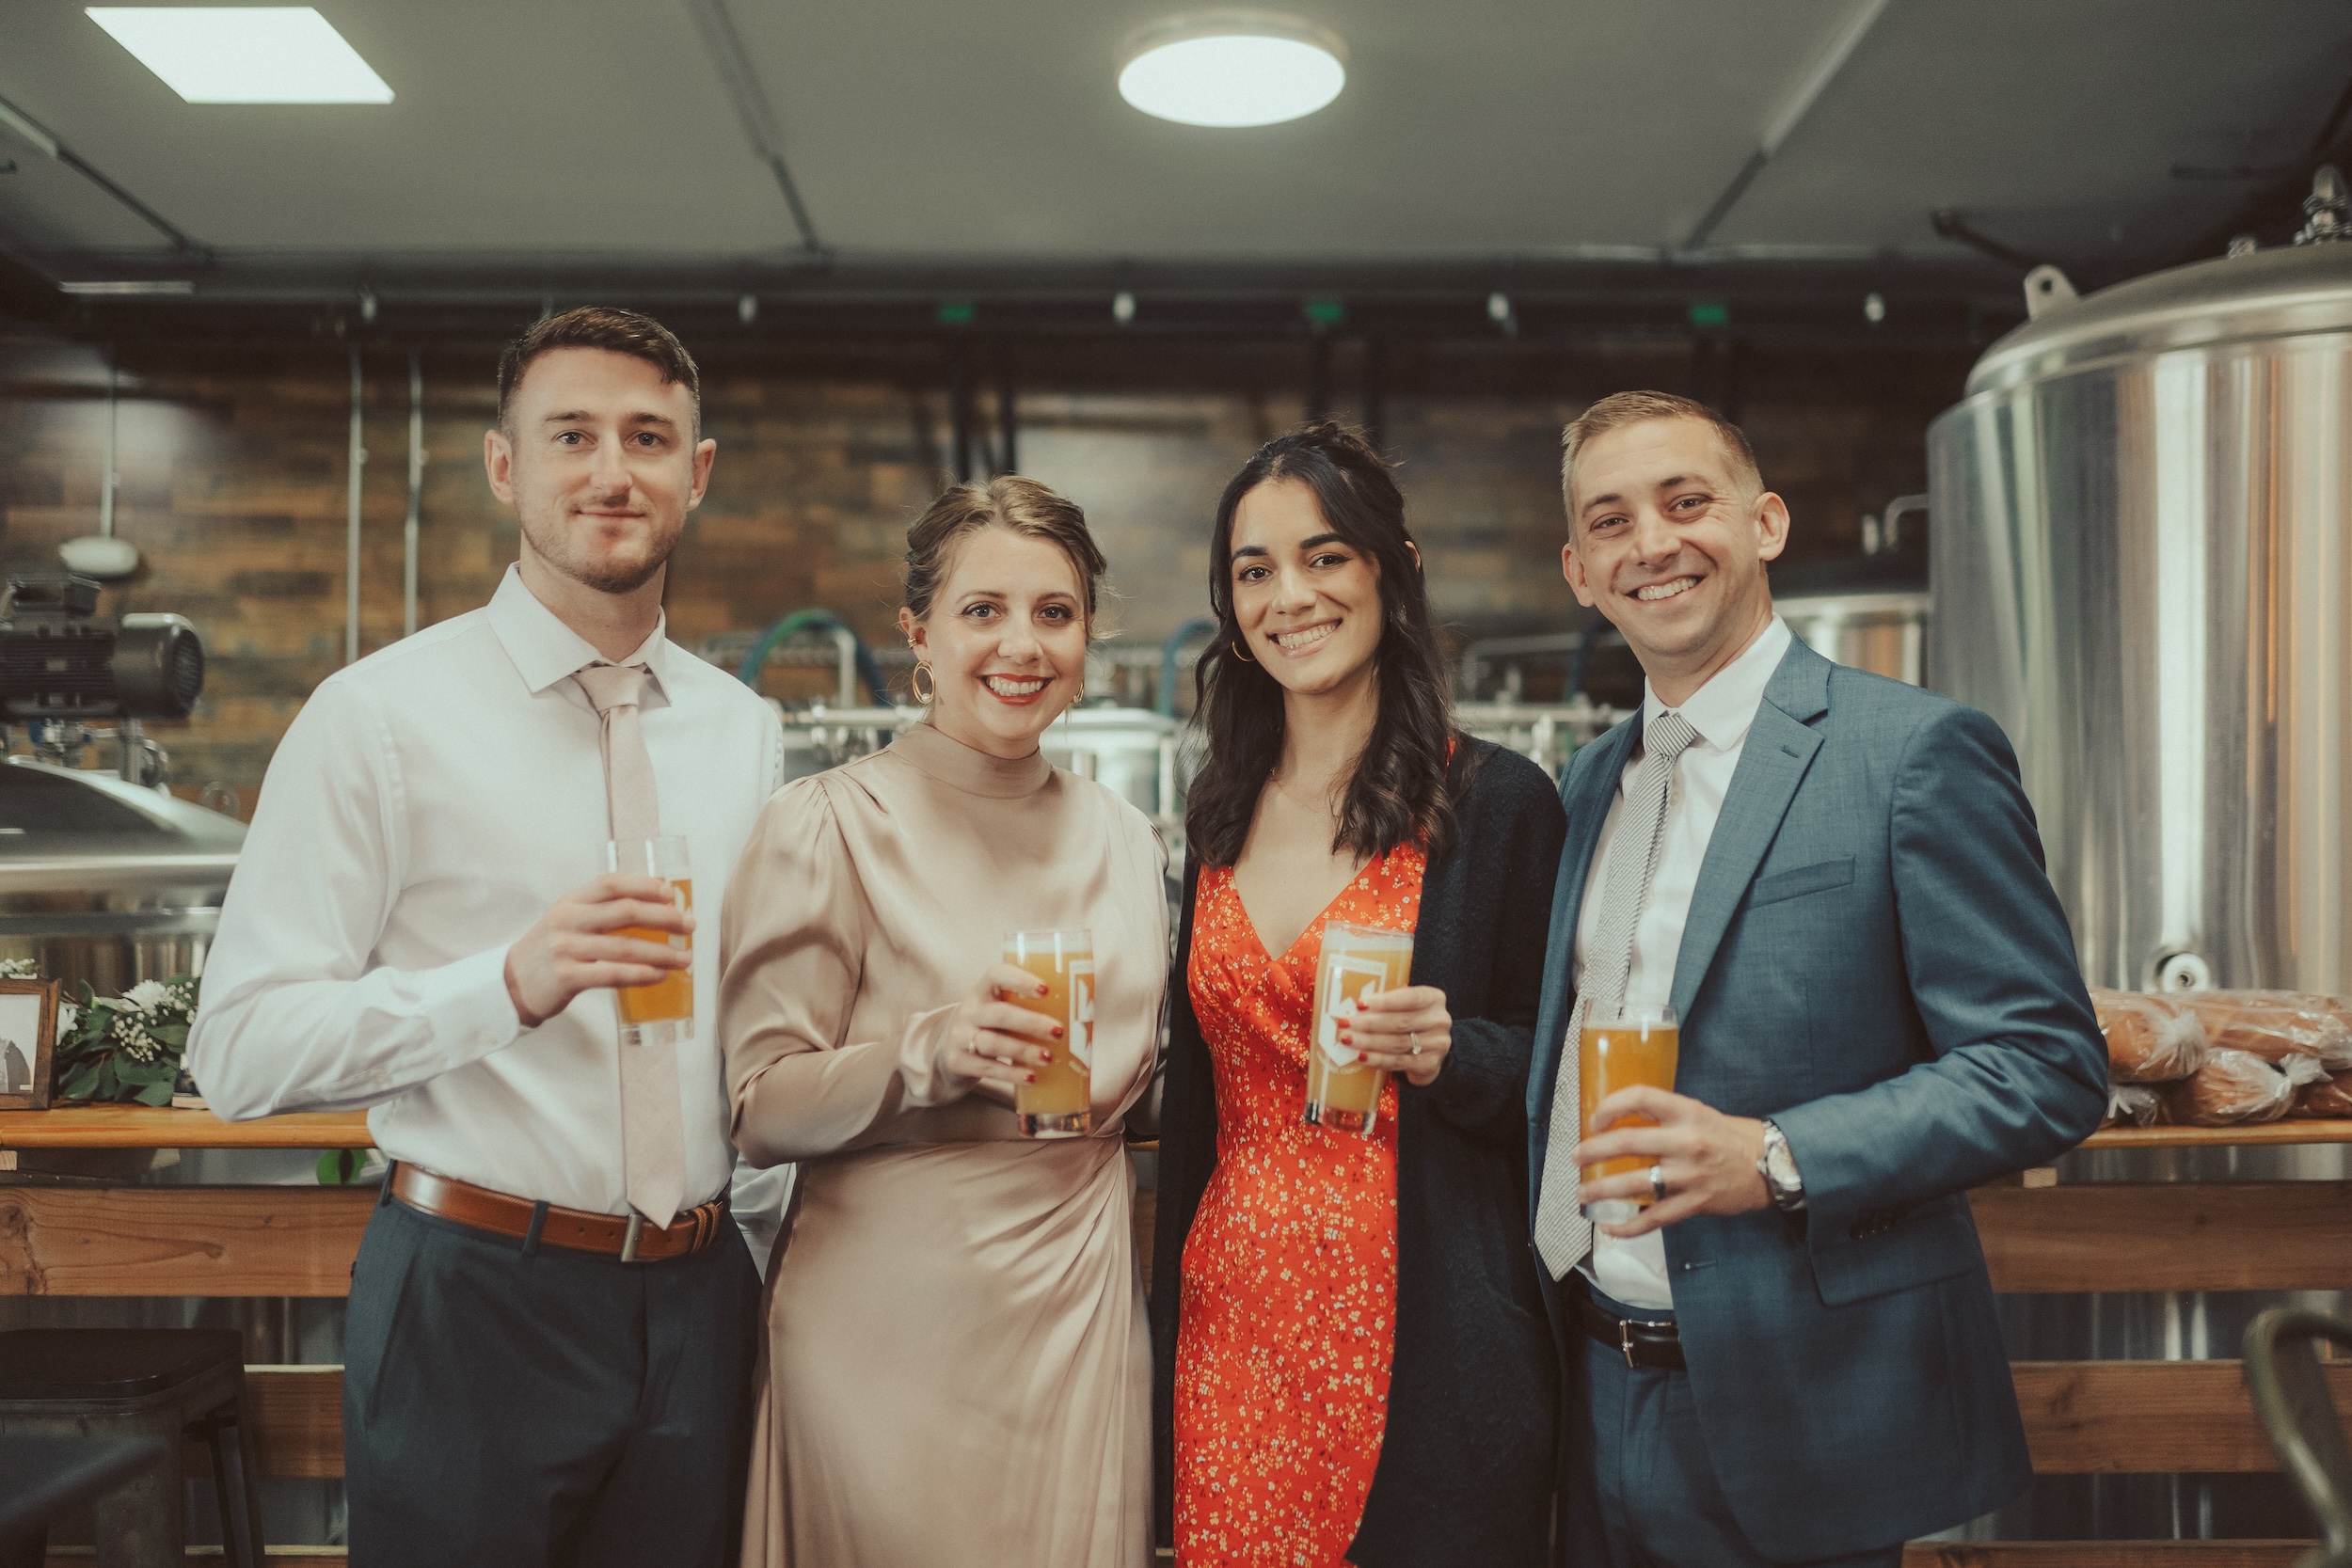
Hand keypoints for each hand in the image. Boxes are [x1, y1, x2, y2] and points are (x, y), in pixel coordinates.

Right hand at [504, 874, 691, 1028]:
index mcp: (572, 901)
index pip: (612, 884)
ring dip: (661, 953)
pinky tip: (660, 976)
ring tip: (685, 958)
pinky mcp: (567, 977)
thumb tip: (658, 898)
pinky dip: (641, 975)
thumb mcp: (570, 918)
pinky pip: (612, 974)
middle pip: (625, 912)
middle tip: (689, 925)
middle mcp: (568, 920)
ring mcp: (566, 949)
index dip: (645, 885)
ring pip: (624, 947)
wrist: (512, 983)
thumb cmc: (553, 948)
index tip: (672, 894)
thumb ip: (603, 908)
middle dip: (664, 917)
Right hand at [937, 964, 1063, 1091]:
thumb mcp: (998, 1008)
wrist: (945, 1050)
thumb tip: (1080, 1015)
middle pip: (999, 1014)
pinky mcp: (958, 1062)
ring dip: (1023, 1051)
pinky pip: (987, 1068)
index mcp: (982, 991)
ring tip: (1048, 1058)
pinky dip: (1011, 1074)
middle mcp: (968, 1011)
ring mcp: (959, 1037)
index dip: (1020, 979)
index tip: (1046, 989)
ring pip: (993, 1043)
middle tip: (1058, 1031)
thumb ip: (1025, 1008)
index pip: (996, 974)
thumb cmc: (987, 1026)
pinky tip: (1030, 1077)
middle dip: (1031, 1023)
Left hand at [1339, 984, 1450, 1086]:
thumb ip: (1386, 1003)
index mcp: (1434, 998)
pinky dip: (1377, 1059)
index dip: (1384, 1001)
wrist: (1429, 1050)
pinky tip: (1361, 1056)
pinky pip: (1399, 1062)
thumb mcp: (1405, 1006)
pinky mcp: (1430, 1064)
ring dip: (1369, 1042)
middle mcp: (1439, 1020)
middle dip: (1369, 1023)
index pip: (1409, 998)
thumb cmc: (1409, 1020)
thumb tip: (1352, 1005)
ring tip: (1347, 1039)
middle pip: (1400, 1022)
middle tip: (1345, 1023)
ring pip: (1397, 1043)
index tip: (1360, 1004)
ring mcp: (1437, 1044)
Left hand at [1575, 1086, 1769, 1236]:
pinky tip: (1610, 1227)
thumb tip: (1622, 1122)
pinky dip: (1628, 1226)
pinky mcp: (1695, 1203)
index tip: (1596, 1120)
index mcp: (1686, 1113)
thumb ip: (1665, 1116)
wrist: (1771, 1165)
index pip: (1640, 1098)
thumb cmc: (1730, 1137)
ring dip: (1601, 1190)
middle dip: (1593, 1151)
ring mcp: (1690, 1175)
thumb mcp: (1699, 1113)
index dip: (1611, 1106)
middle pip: (1627, 1142)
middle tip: (1577, 1158)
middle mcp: (1686, 1142)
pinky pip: (1654, 1218)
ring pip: (1634, 1184)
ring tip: (1583, 1193)